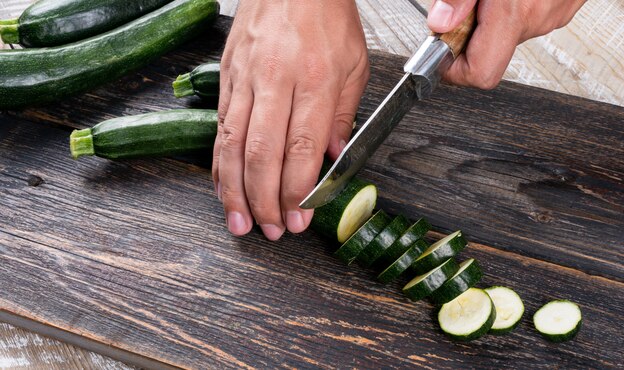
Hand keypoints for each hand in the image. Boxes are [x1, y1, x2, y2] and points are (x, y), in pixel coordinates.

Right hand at [214, 0, 369, 239]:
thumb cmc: (327, 16)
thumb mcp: (355, 65)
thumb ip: (343, 117)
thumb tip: (333, 161)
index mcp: (316, 80)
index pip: (302, 148)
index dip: (298, 191)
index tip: (299, 218)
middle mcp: (276, 81)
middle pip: (262, 154)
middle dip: (265, 201)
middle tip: (271, 230)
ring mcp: (246, 79)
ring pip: (233, 145)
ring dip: (235, 191)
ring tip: (239, 222)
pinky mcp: (227, 77)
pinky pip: (220, 127)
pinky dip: (220, 163)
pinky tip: (224, 186)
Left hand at [427, 0, 585, 88]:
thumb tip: (440, 24)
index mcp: (515, 12)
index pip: (480, 73)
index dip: (454, 69)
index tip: (442, 48)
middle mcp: (539, 19)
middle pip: (490, 51)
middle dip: (469, 31)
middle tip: (465, 5)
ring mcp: (555, 13)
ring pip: (508, 33)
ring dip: (491, 17)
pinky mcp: (564, 5)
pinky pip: (528, 17)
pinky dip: (513, 6)